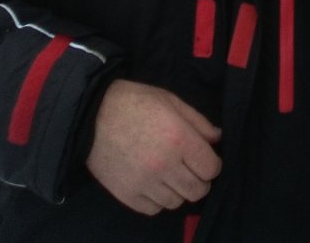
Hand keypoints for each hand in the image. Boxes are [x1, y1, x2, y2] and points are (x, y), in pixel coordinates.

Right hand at [86, 80, 222, 215]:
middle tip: (191, 168)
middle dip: (200, 180)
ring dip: (178, 190)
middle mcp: (164, 165)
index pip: (211, 168)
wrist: (92, 115)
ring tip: (170, 173)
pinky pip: (154, 209)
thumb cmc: (136, 102)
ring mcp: (144, 183)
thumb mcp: (171, 101)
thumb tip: (217, 139)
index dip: (213, 164)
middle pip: (198, 190)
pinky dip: (158, 199)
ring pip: (177, 202)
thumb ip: (198, 121)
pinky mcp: (127, 195)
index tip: (206, 158)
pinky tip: (154, 183)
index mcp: (178, 138)